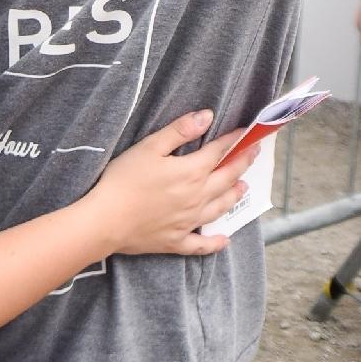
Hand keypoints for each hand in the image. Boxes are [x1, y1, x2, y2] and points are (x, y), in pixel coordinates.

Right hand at [86, 110, 252, 256]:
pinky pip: (201, 245)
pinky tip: (224, 241)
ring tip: (244, 187)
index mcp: (191, 172)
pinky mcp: (176, 241)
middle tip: (255, 152)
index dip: (235, 140)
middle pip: (227, 178)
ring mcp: (189, 222)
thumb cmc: (124, 179)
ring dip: (235, 196)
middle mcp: (197, 198)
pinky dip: (215, 243)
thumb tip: (208, 116)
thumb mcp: (150, 147)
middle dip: (243, 163)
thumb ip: (180, 130)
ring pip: (220, 208)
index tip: (247, 132)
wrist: (105, 220)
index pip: (219, 152)